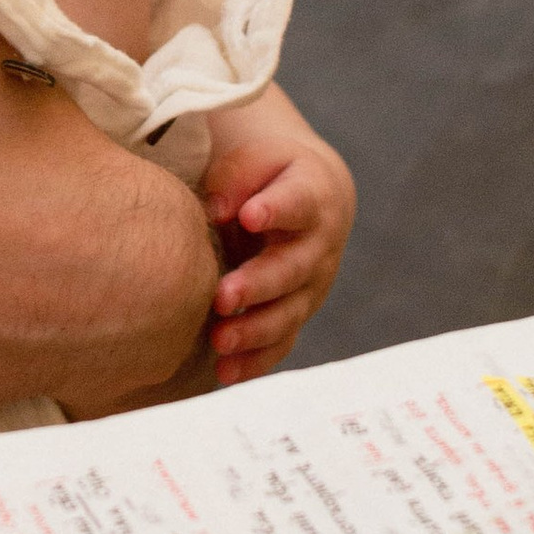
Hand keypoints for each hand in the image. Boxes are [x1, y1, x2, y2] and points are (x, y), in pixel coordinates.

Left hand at [201, 106, 355, 378]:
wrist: (313, 197)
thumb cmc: (271, 176)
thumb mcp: (257, 161)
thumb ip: (237, 178)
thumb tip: (216, 211)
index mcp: (312, 198)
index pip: (298, 203)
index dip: (277, 210)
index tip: (250, 216)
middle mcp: (318, 247)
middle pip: (292, 270)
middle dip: (258, 286)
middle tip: (223, 296)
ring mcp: (311, 286)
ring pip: (288, 313)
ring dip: (254, 331)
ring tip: (220, 341)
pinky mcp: (296, 313)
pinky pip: (280, 343)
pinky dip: (255, 361)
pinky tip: (226, 373)